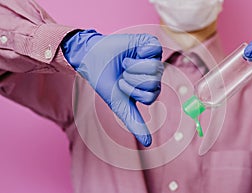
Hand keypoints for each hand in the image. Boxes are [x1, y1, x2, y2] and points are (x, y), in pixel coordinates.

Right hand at [61, 30, 163, 146]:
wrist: (91, 57)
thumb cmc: (104, 80)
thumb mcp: (119, 104)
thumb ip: (134, 123)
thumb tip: (148, 144)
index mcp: (148, 90)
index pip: (150, 97)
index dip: (132, 92)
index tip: (121, 86)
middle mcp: (153, 76)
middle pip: (153, 83)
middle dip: (132, 79)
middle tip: (123, 74)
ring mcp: (153, 60)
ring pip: (155, 68)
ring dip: (134, 67)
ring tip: (125, 64)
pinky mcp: (150, 45)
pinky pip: (155, 49)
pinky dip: (140, 52)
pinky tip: (134, 52)